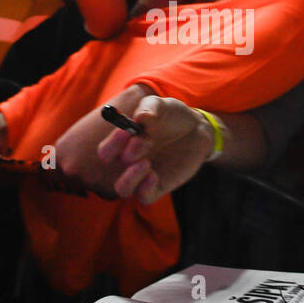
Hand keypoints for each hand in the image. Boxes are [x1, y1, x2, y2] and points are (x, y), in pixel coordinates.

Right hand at [96, 95, 215, 203]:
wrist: (196, 129)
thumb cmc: (172, 116)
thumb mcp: (163, 105)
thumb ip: (150, 108)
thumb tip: (140, 118)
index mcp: (124, 141)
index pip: (107, 149)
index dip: (112, 142)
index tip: (126, 131)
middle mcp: (129, 159)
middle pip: (110, 165)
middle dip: (116, 153)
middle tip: (137, 144)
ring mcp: (142, 175)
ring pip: (123, 188)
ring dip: (129, 178)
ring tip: (145, 163)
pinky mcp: (158, 186)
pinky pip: (144, 197)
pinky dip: (145, 188)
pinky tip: (154, 175)